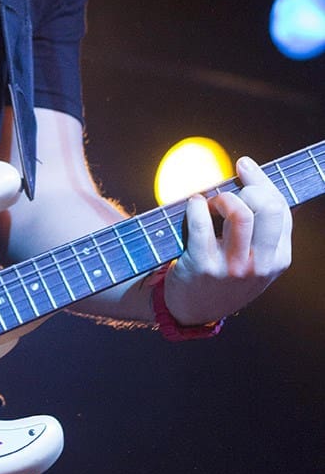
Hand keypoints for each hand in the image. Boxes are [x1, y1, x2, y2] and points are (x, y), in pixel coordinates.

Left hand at [164, 157, 291, 324]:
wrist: (192, 308)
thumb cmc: (223, 272)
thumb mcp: (254, 258)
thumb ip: (261, 226)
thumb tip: (252, 173)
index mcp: (278, 259)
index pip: (280, 208)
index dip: (261, 181)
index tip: (244, 165)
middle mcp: (259, 265)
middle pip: (267, 207)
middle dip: (247, 187)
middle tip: (228, 190)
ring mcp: (232, 268)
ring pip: (240, 213)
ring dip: (222, 197)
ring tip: (210, 202)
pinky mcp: (203, 266)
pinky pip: (202, 223)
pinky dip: (196, 205)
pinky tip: (193, 205)